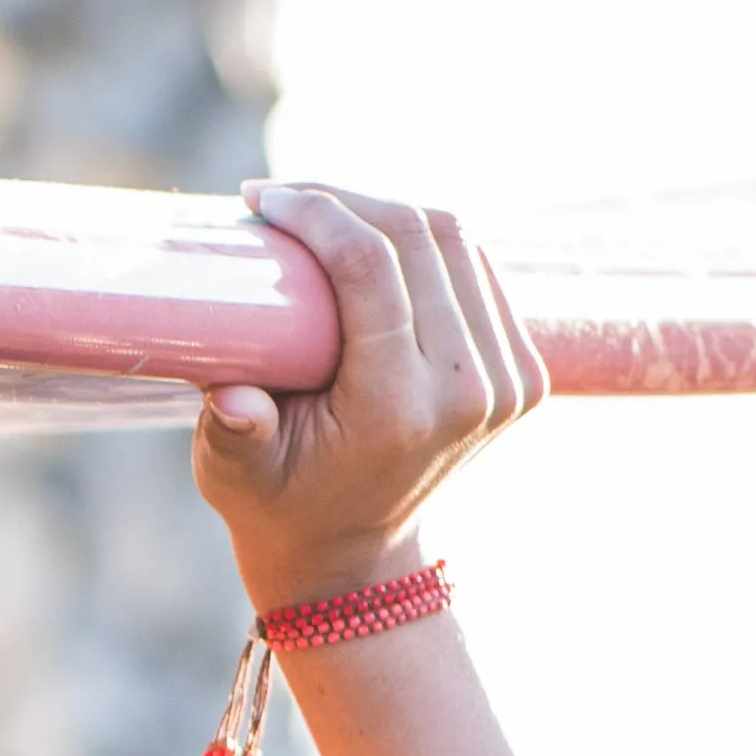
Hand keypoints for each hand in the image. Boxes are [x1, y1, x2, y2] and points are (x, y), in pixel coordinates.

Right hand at [193, 183, 549, 616]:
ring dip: (385, 210)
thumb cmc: (278, 503)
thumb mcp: (235, 475)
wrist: (355, 558)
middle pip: (420, 238)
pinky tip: (371, 240)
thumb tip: (234, 395)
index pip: (371, 269)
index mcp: (401, 409)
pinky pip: (477, 270)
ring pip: (457, 241)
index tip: (261, 199)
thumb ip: (232, 434)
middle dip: (345, 198)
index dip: (316, 212)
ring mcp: (507, 382)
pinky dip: (424, 242)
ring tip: (320, 211)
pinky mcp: (523, 374)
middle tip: (282, 197)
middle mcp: (469, 391)